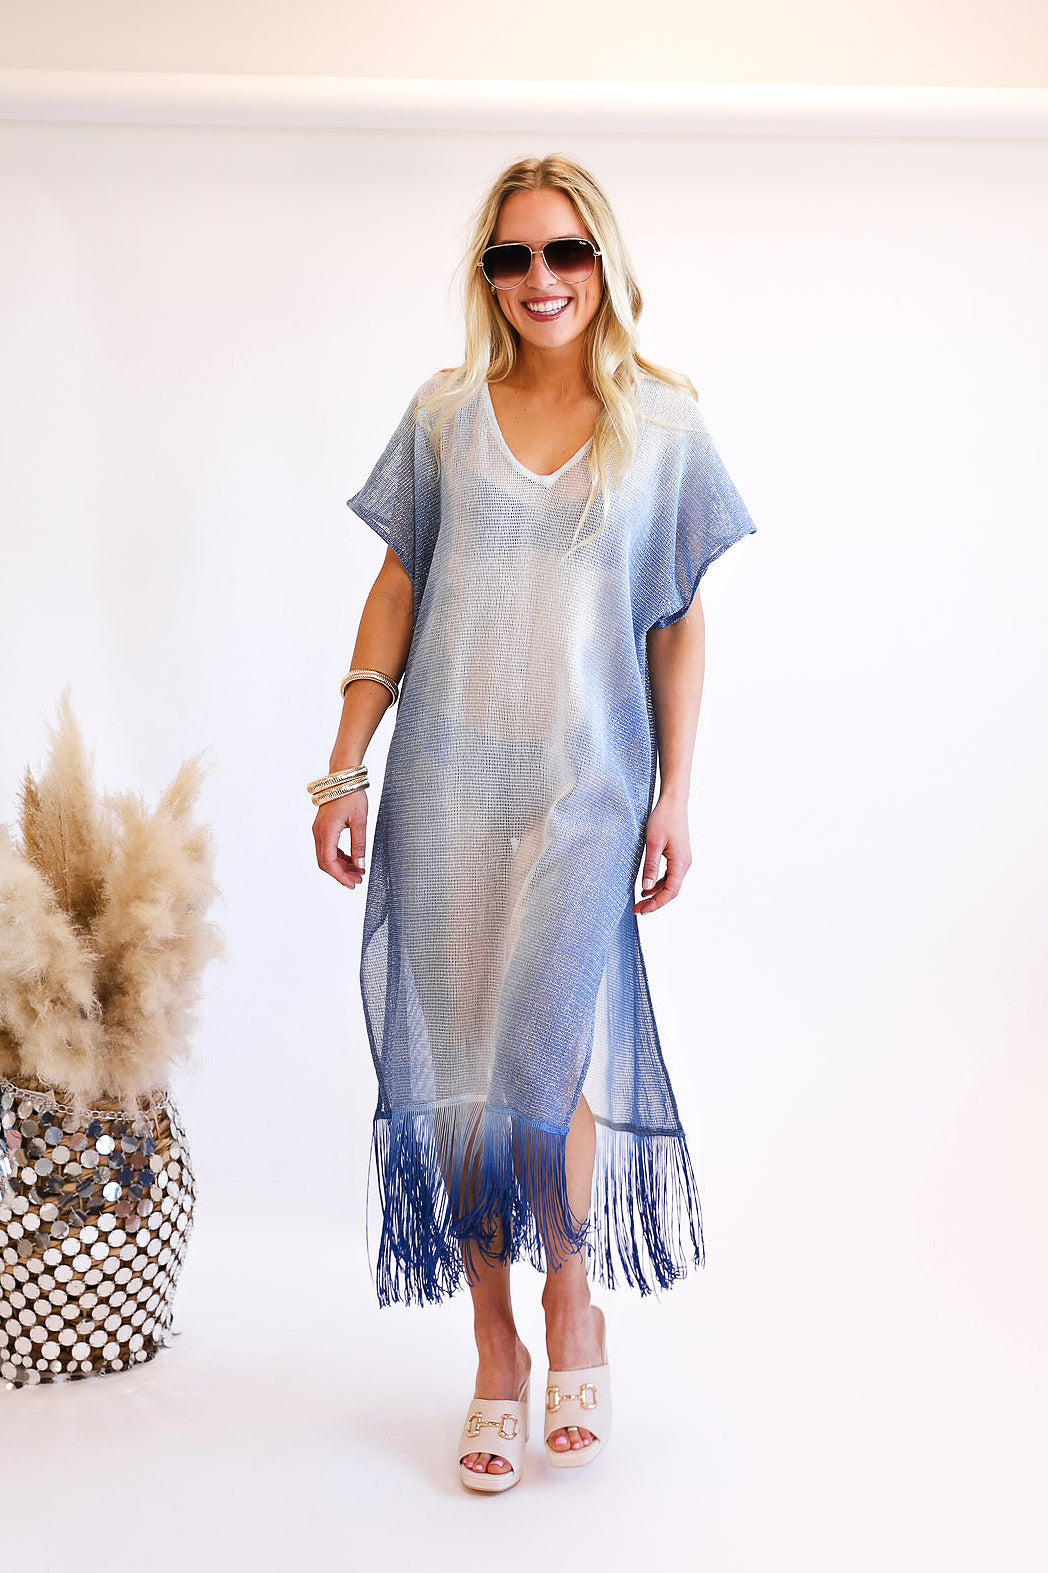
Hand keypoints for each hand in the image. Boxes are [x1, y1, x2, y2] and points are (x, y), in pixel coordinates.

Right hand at [313, 788, 367, 889]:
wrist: (342, 777)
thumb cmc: (351, 795)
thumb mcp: (360, 821)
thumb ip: (359, 845)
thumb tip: (360, 865)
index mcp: (326, 831)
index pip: (329, 862)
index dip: (340, 876)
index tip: (352, 884)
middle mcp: (319, 832)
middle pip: (325, 862)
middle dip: (341, 874)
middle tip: (358, 881)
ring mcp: (319, 830)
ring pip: (326, 856)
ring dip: (341, 866)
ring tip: (357, 872)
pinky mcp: (323, 828)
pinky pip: (328, 847)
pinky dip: (339, 857)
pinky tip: (352, 860)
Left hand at [632, 793, 690, 914]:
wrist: (673, 802)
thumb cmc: (663, 819)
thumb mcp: (652, 843)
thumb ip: (650, 866)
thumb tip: (646, 888)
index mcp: (680, 863)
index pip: (670, 892)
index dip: (656, 904)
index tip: (641, 910)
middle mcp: (685, 864)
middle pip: (671, 891)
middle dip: (655, 902)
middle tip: (638, 910)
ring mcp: (683, 860)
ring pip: (670, 884)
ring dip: (656, 894)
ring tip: (640, 900)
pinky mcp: (678, 855)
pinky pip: (670, 875)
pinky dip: (658, 883)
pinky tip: (646, 886)